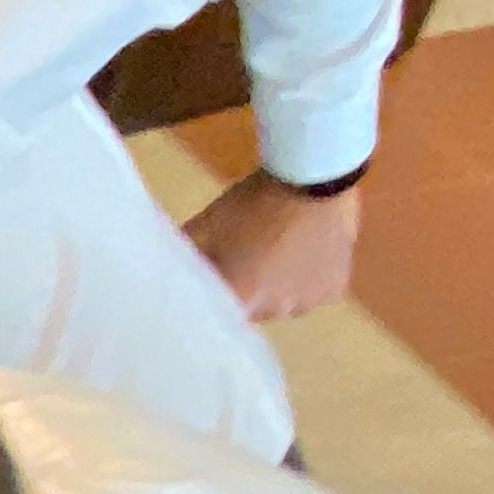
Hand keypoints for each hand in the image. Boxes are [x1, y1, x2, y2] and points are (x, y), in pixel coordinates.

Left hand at [183, 169, 361, 321]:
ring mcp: (308, 302)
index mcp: (240, 300)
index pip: (214, 316)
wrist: (314, 177)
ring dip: (275, 287)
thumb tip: (160, 270)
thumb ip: (183, 255)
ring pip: (282, 302)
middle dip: (243, 290)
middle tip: (242, 258)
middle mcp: (275, 311)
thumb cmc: (253, 202)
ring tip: (273, 252)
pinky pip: (310, 291)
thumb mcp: (207, 225)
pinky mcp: (333, 288)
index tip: (206, 283)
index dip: (209, 299)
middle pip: (249, 309)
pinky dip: (303, 279)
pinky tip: (300, 252)